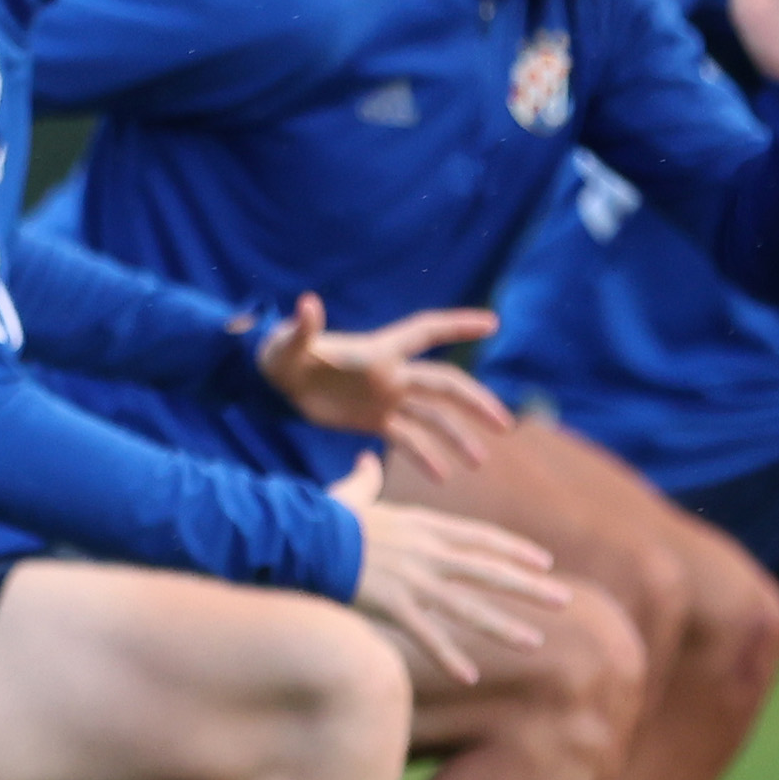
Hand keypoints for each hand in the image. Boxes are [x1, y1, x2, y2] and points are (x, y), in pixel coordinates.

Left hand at [255, 297, 512, 479]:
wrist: (273, 383)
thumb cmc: (282, 354)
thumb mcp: (290, 343)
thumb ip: (303, 328)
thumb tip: (306, 303)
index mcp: (379, 351)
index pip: (425, 332)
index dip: (456, 325)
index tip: (491, 323)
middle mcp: (392, 374)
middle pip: (444, 384)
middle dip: (475, 402)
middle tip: (504, 423)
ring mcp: (387, 399)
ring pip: (432, 418)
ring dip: (457, 437)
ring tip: (479, 461)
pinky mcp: (374, 421)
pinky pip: (406, 440)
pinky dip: (424, 457)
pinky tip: (443, 476)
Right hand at [332, 457, 564, 685]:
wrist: (301, 536)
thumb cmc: (322, 517)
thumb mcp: (351, 494)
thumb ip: (366, 479)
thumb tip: (368, 458)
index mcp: (422, 525)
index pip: (480, 538)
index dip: (514, 550)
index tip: (543, 561)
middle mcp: (426, 552)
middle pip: (487, 570)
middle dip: (527, 586)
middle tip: (563, 599)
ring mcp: (412, 579)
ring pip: (468, 606)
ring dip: (503, 624)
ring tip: (534, 641)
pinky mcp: (392, 603)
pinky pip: (426, 635)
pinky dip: (448, 656)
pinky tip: (470, 676)